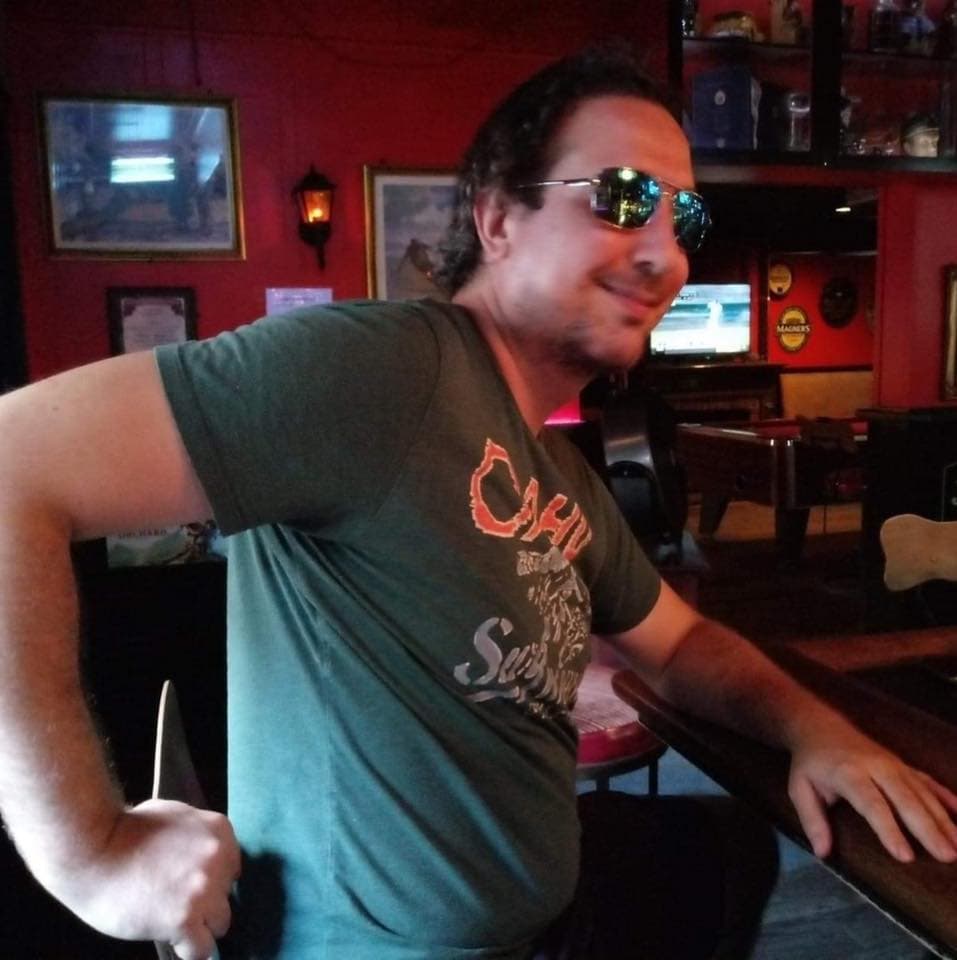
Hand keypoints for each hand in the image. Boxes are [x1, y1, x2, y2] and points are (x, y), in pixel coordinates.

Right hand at [51, 799, 240, 959]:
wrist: (92, 850)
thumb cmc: (124, 830)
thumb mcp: (174, 815)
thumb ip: (196, 835)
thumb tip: (203, 852)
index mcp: (218, 831)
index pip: (231, 867)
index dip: (212, 880)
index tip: (192, 886)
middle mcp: (218, 859)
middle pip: (227, 895)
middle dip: (205, 902)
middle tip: (176, 903)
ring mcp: (204, 890)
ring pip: (221, 923)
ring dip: (200, 926)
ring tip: (173, 922)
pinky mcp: (185, 919)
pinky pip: (202, 949)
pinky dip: (189, 949)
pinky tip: (173, 941)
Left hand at [788, 726, 956, 862]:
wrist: (820, 726)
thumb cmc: (810, 763)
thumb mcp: (799, 788)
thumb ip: (812, 820)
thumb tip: (823, 853)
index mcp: (848, 773)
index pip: (872, 804)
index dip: (888, 830)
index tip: (905, 856)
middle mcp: (876, 767)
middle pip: (906, 799)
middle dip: (928, 828)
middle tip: (947, 856)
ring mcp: (894, 764)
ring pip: (923, 792)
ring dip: (943, 819)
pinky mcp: (904, 765)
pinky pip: (929, 782)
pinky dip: (947, 797)